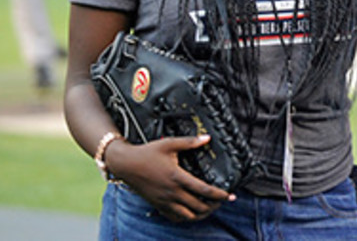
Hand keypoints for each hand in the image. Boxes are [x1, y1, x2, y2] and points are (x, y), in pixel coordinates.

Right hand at [104, 135, 234, 221]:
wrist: (125, 164)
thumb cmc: (147, 153)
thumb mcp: (169, 143)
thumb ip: (189, 142)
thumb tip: (207, 138)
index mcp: (177, 177)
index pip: (204, 190)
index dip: (220, 195)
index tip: (230, 195)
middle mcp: (172, 192)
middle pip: (199, 207)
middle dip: (215, 206)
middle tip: (223, 201)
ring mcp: (164, 201)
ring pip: (189, 216)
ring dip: (202, 214)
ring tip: (211, 208)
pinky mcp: (158, 205)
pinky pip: (175, 218)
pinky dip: (187, 218)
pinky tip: (193, 212)